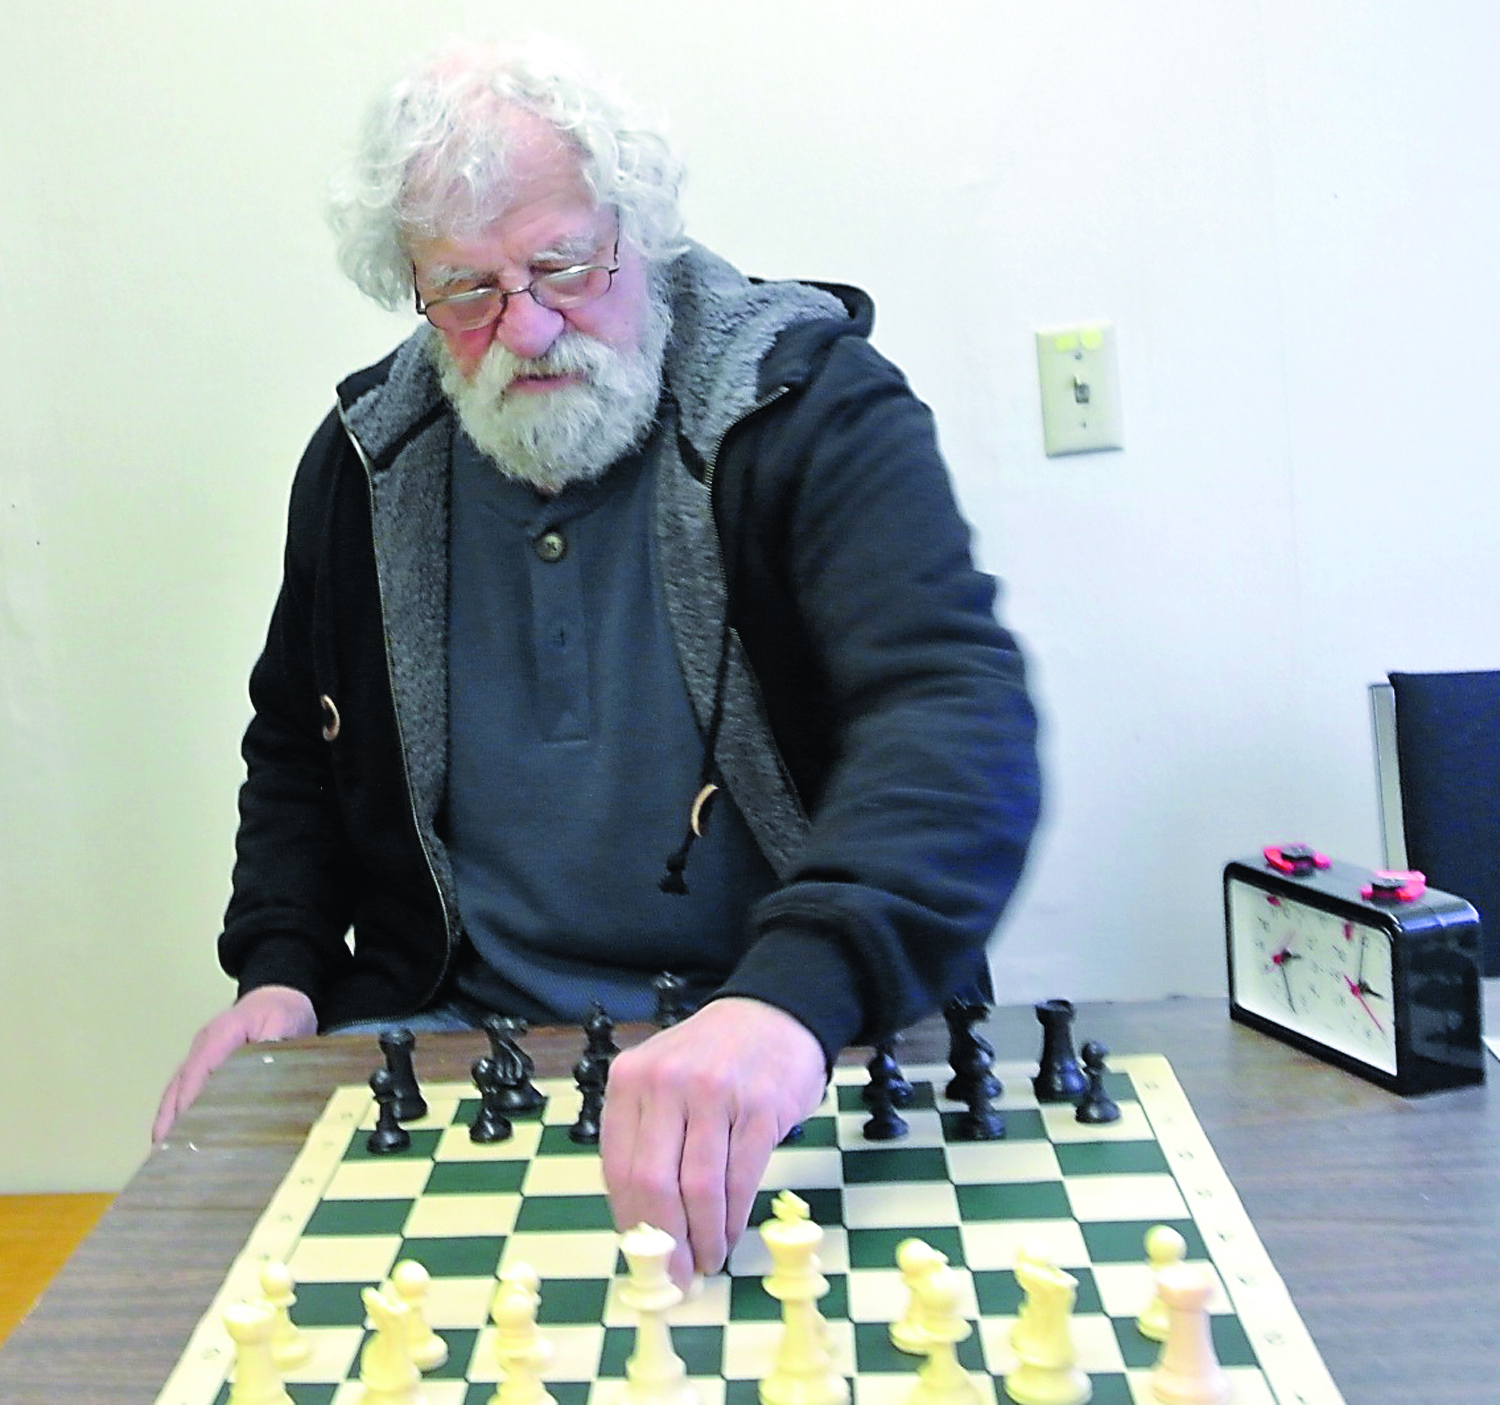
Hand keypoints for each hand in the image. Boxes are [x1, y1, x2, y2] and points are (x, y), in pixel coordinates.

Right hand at [151, 985, 316, 1142]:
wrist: (278, 996)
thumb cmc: (282, 1011)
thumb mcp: (286, 1021)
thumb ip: (273, 1042)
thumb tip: (262, 1069)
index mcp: (220, 1035)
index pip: (197, 1073)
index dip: (189, 1103)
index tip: (184, 1133)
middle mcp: (202, 1048)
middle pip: (177, 1088)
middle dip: (170, 1122)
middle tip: (168, 1158)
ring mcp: (198, 1057)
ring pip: (174, 1093)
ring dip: (167, 1123)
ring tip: (164, 1159)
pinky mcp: (201, 1068)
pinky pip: (182, 1093)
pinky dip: (174, 1116)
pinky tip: (173, 1142)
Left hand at [600, 997, 826, 1286]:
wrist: (774, 1013)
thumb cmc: (712, 1057)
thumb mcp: (662, 1078)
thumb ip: (646, 1136)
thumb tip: (640, 1222)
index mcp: (631, 1078)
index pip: (618, 1166)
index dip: (630, 1222)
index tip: (641, 1257)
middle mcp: (667, 1082)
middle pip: (654, 1182)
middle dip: (664, 1242)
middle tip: (675, 1276)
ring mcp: (714, 1094)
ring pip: (699, 1187)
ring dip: (703, 1237)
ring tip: (706, 1260)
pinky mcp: (758, 1108)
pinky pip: (740, 1179)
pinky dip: (733, 1219)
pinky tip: (730, 1235)